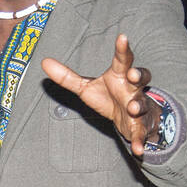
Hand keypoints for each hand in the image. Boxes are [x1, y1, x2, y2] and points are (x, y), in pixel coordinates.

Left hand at [41, 35, 160, 156]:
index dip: (122, 48)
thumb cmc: (110, 96)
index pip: (122, 59)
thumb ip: (67, 77)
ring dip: (138, 105)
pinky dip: (139, 141)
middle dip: (138, 75)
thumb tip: (44, 61)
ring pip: (142, 104)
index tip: (122, 37)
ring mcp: (139, 107)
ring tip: (132, 108)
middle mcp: (133, 89)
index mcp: (120, 75)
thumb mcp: (86, 87)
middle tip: (133, 75)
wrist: (132, 118)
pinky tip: (138, 150)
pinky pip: (141, 134)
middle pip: (140, 78)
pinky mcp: (140, 126)